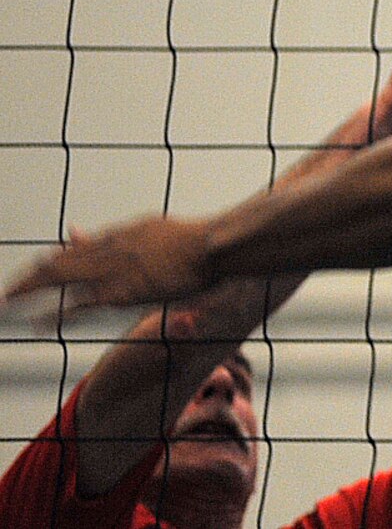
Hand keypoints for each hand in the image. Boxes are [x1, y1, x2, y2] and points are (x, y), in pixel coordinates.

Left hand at [6, 217, 213, 316]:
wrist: (212, 244)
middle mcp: (111, 248)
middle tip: (10, 289)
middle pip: (61, 261)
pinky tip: (38, 321)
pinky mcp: (120, 291)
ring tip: (8, 300)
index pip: (81, 246)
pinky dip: (56, 312)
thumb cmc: (201, 240)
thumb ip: (144, 235)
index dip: (57, 258)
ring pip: (61, 277)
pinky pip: (79, 303)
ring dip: (31, 289)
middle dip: (32, 276)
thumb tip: (134, 234)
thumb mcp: (168, 230)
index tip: (41, 267)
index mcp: (125, 233)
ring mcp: (113, 269)